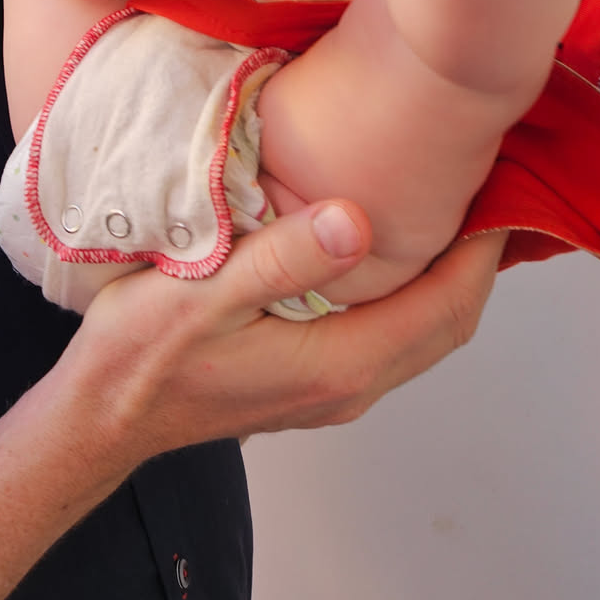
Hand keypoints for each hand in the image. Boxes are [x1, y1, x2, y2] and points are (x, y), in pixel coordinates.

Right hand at [59, 201, 501, 466]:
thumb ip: (281, 259)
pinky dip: (406, 288)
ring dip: (442, 273)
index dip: (483, 249)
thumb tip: (356, 222)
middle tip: (488, 184)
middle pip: (447, 322)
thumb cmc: (140, 355)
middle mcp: (349, 383)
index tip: (499, 186)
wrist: (100, 415)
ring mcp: (332, 386)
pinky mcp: (309, 377)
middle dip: (476, 257)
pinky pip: (385, 332)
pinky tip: (384, 243)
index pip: (446, 307)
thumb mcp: (203, 294)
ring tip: (447, 202)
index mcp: (339, 362)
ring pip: (418, 330)